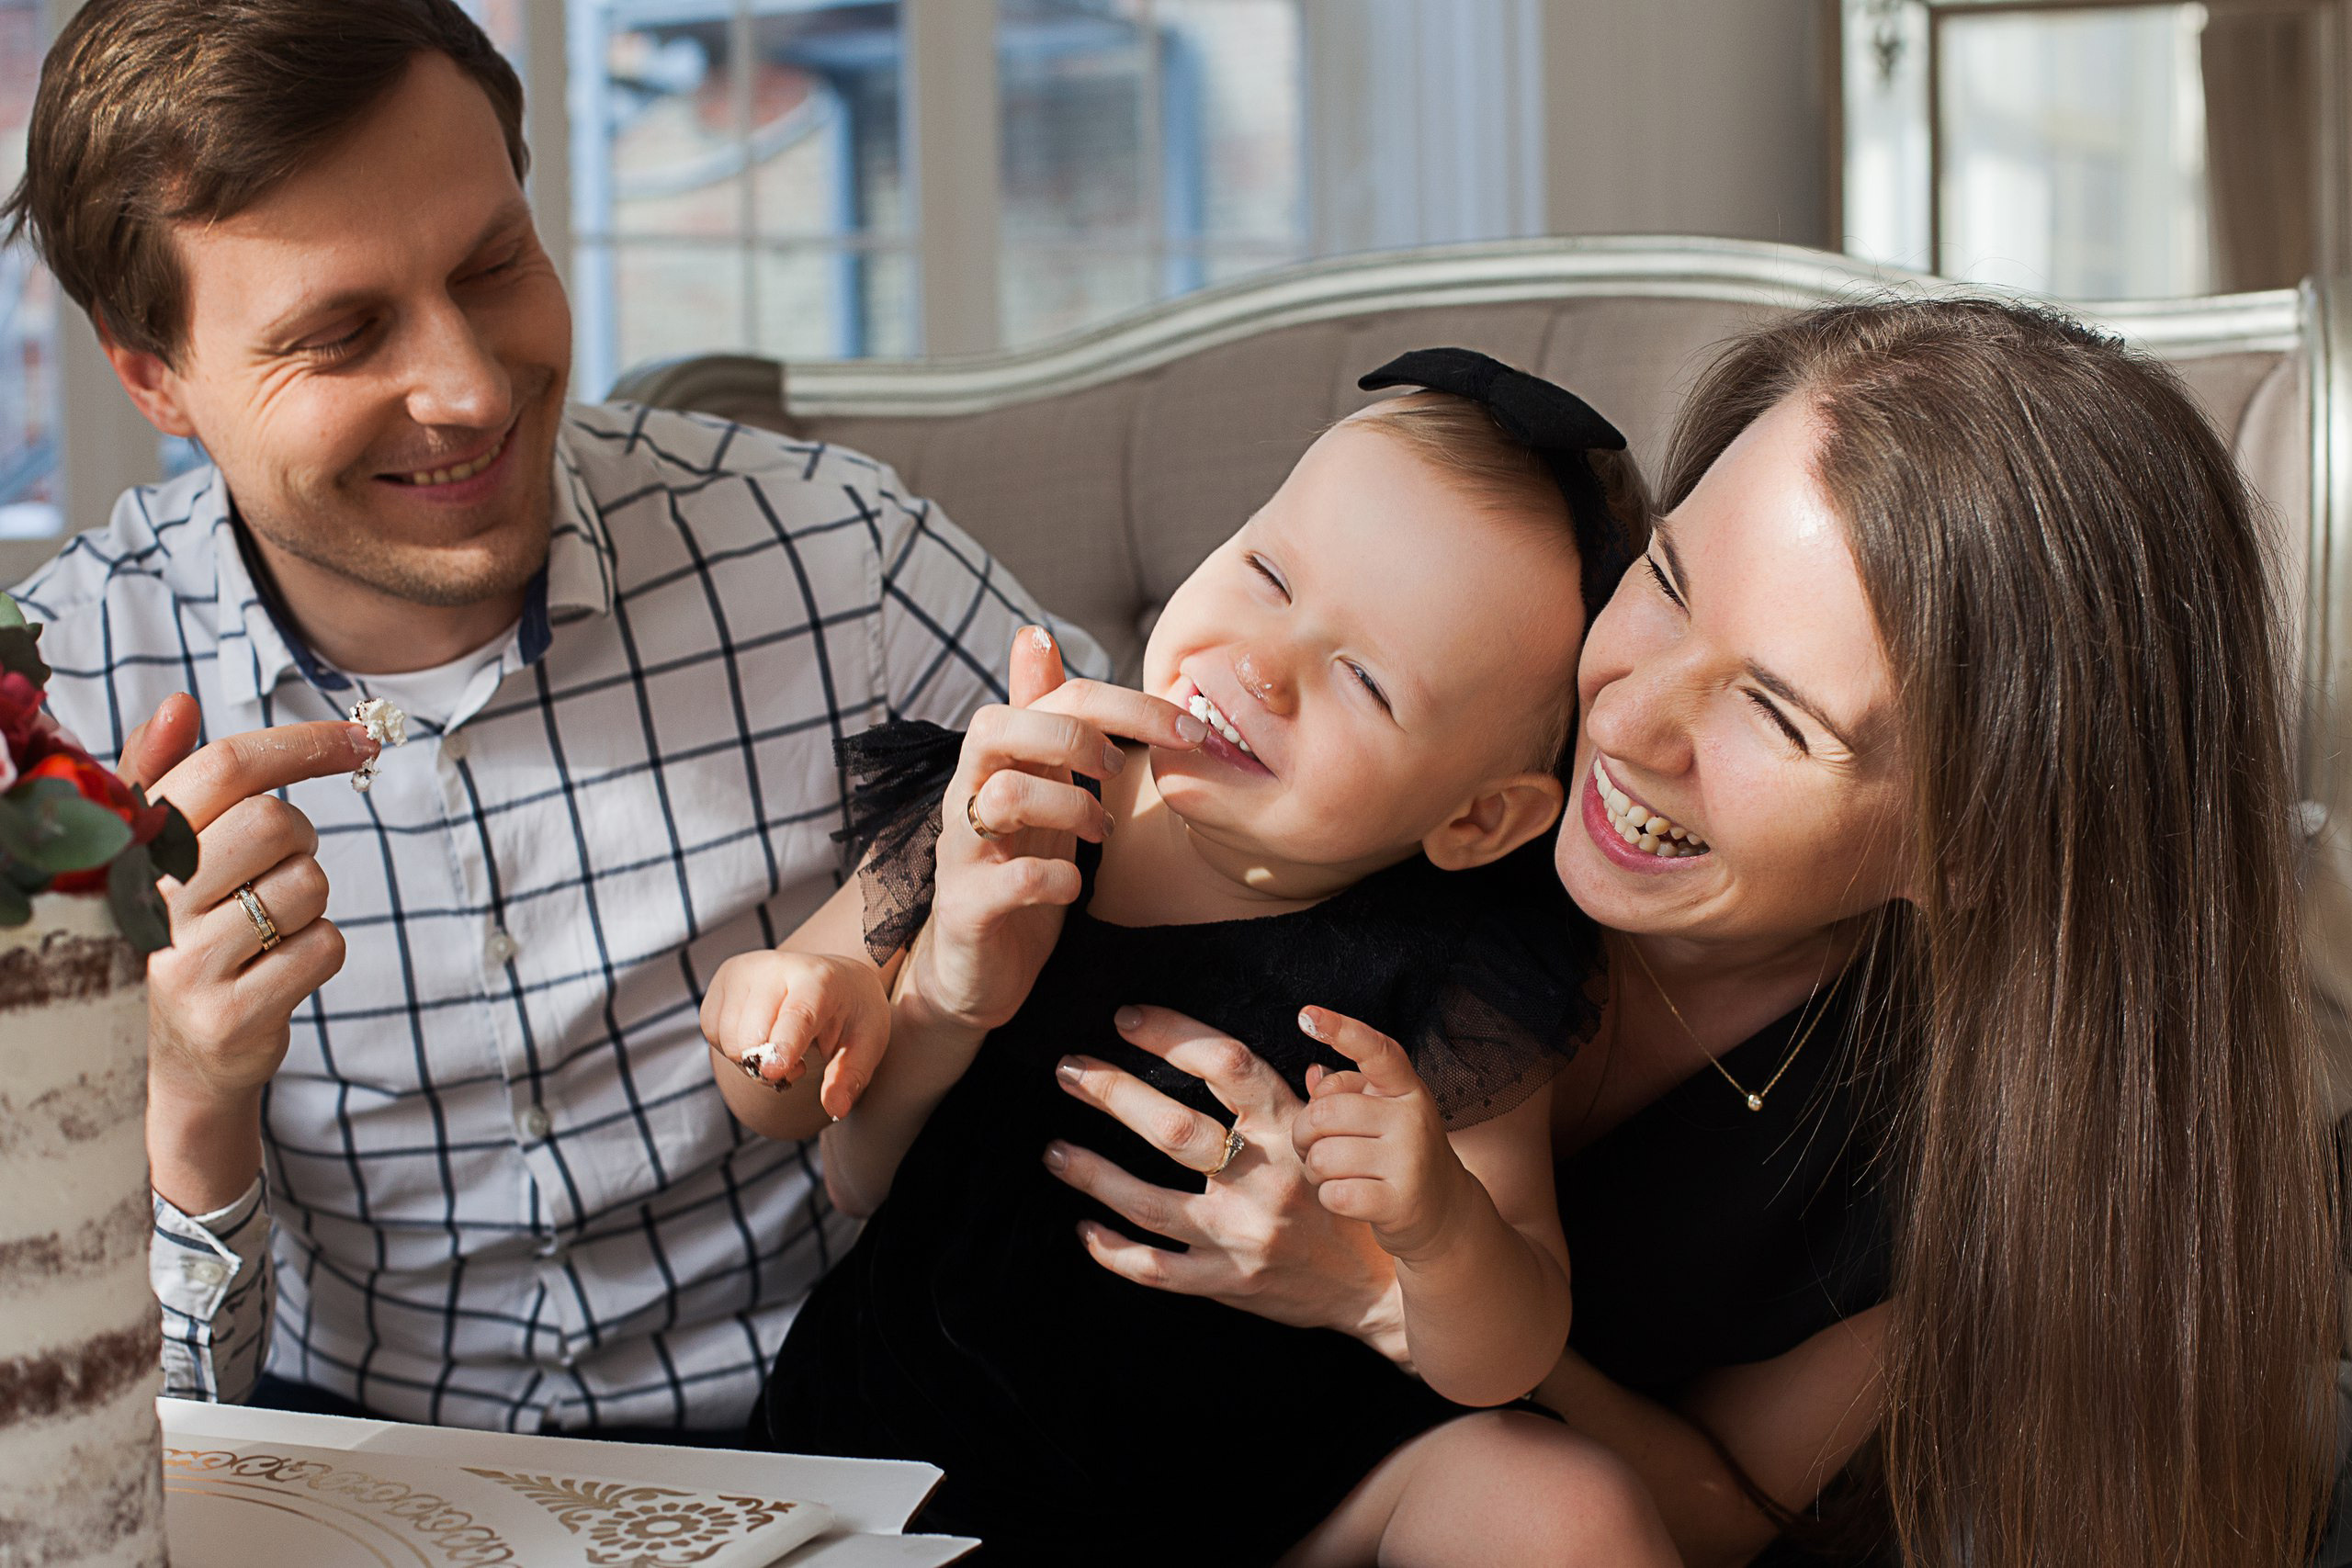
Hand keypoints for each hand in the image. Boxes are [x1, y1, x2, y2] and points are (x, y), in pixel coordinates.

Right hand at [118, 694, 380, 1210]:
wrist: (188, 1052)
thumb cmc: (190, 928)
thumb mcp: (169, 855)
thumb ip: (168, 776)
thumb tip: (178, 702)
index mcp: (138, 849)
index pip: (224, 767)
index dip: (302, 743)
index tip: (360, 739)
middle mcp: (152, 902)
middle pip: (275, 822)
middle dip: (301, 839)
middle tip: (277, 867)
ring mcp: (186, 963)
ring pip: (307, 886)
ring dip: (310, 900)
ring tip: (269, 924)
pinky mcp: (231, 1015)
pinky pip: (324, 947)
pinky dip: (321, 950)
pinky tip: (281, 968)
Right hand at [700, 949, 891, 1118]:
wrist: (833, 977)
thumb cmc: (851, 1013)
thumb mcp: (868, 1043)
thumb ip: (850, 1077)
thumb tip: (835, 1109)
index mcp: (819, 979)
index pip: (797, 1014)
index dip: (783, 1045)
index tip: (774, 1073)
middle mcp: (776, 967)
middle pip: (751, 1035)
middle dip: (768, 1066)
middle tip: (797, 1065)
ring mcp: (744, 969)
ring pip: (727, 1038)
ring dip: (750, 1059)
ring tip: (778, 1048)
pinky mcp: (723, 979)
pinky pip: (710, 1030)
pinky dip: (731, 1046)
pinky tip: (758, 1036)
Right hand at [906, 627, 1204, 1032]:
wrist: (974, 968)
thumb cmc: (1015, 864)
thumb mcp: (1036, 783)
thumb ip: (1042, 715)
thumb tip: (1035, 632)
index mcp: (1000, 757)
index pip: (1055, 695)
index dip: (1126, 702)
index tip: (1190, 727)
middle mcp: (968, 792)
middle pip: (998, 725)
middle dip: (1073, 737)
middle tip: (1121, 772)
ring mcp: (961, 850)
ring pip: (999, 794)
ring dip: (1067, 805)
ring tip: (1100, 833)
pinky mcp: (964, 909)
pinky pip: (1004, 882)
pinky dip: (1051, 879)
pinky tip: (1075, 886)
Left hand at [1042, 1004, 1403, 1349]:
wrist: (1378, 1286)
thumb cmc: (1343, 1194)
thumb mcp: (1330, 1133)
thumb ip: (1285, 1094)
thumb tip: (1226, 1054)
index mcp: (1290, 1131)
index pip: (1226, 1066)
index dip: (1173, 1034)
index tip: (1126, 1018)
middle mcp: (1264, 1180)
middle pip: (1174, 1130)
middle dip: (1113, 1094)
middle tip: (1068, 1070)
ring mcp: (1241, 1236)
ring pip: (1149, 1203)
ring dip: (1093, 1174)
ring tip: (1053, 1150)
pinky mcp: (1228, 1281)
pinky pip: (1157, 1269)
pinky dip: (1114, 1250)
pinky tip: (1084, 1230)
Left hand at [1292, 1006, 1474, 1263]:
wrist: (1445, 1212)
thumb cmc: (1400, 1155)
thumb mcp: (1381, 1115)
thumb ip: (1346, 1093)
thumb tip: (1314, 1074)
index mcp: (1406, 1089)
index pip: (1376, 1051)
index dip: (1341, 1030)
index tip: (1307, 1015)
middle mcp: (1412, 1119)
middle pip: (1325, 1113)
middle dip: (1304, 1134)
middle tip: (1313, 1146)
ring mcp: (1409, 1161)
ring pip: (1323, 1157)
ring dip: (1315, 1170)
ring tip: (1334, 1173)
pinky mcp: (1400, 1201)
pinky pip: (1334, 1193)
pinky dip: (1328, 1197)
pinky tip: (1347, 1196)